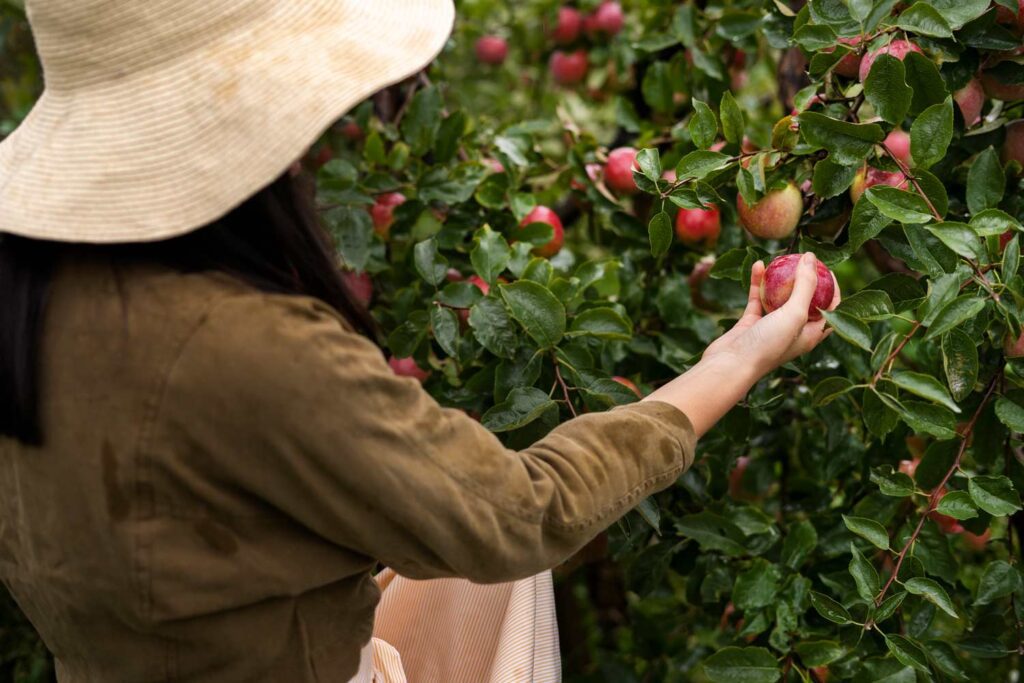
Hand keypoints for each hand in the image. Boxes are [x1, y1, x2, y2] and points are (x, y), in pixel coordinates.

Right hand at [703, 252, 840, 376]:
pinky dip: (758, 283)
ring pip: (780, 298)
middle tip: (804, 260)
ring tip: (782, 259)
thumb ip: (806, 286)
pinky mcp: (752, 323)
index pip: (829, 309)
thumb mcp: (794, 313)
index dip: (832, 289)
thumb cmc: (769, 344)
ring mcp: (772, 327)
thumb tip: (811, 257)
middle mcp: (794, 331)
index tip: (827, 268)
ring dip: (780, 279)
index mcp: (811, 334)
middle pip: (805, 301)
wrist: (730, 364)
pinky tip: (758, 265)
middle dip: (806, 280)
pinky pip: (758, 298)